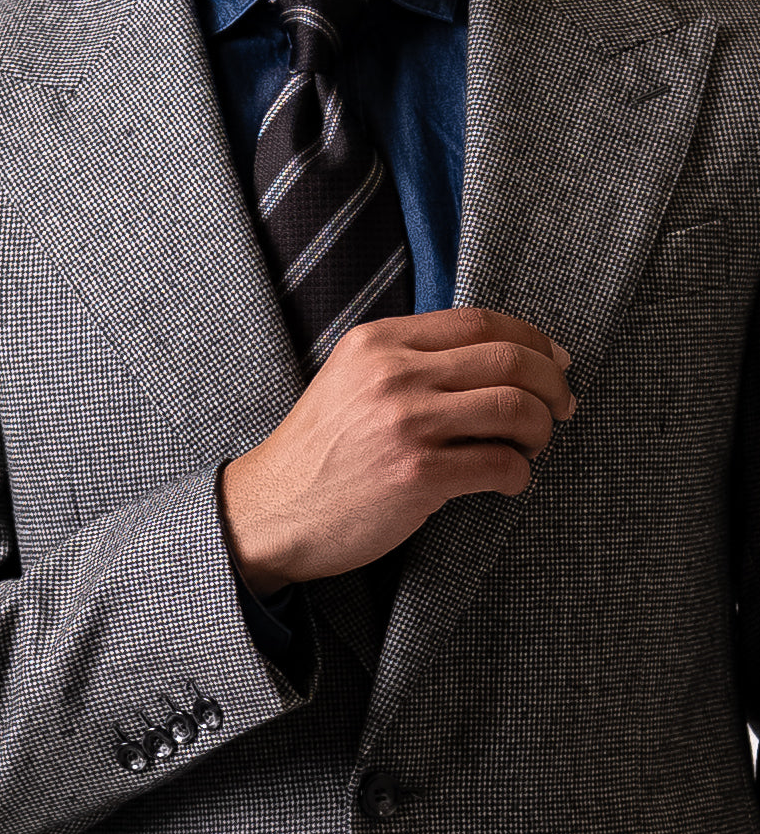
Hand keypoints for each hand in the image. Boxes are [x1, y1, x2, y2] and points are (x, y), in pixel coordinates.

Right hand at [219, 307, 573, 594]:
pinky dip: (519, 474)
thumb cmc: (319, 453)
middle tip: (563, 408)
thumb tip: (498, 358)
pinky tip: (508, 481)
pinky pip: (501, 465)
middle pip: (510, 359)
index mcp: (378, 342)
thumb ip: (408, 360)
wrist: (271, 512)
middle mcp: (392, 374)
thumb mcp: (350, 381)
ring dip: (542, 430)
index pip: (480, 321)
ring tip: (533, 446)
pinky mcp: (416, 475)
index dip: (532, 339)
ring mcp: (404, 424)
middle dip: (552, 384)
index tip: (555, 362)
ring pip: (516, 408)